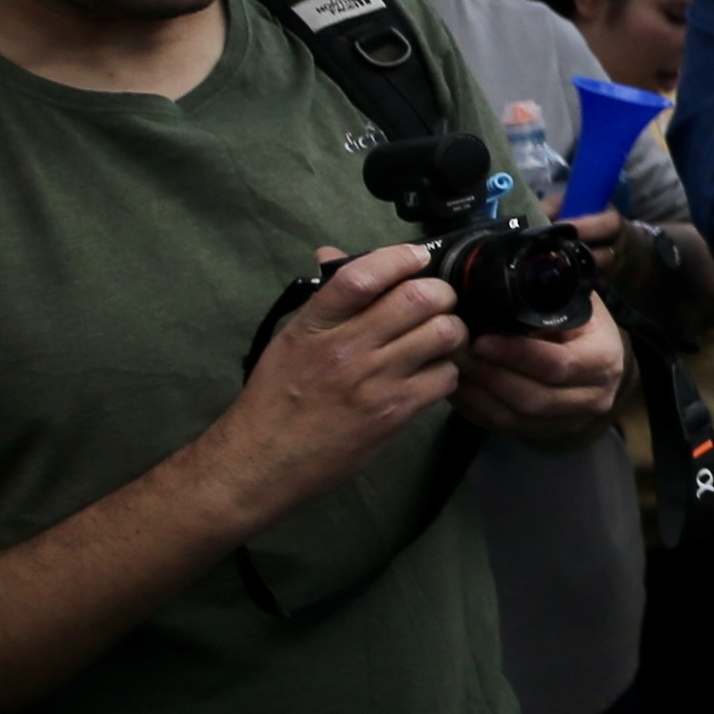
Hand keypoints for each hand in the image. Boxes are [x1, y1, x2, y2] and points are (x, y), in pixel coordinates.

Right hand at [219, 245, 465, 513]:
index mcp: (315, 324)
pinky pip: (444, 376)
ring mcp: (373, 380)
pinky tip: (433, 374)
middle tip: (438, 303)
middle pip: (418, 298)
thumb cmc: (275, 397)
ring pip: (442, 334)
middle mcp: (346, 347)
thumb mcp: (290, 339)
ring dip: (451, 331)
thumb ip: (323, 299)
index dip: (400, 257)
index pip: (363, 275)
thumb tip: (334, 253)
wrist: (262, 460)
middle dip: (440, 294)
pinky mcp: (393, 412)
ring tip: (441, 338)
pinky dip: (447, 370)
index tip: (417, 257)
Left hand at [460, 302, 630, 439]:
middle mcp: (592, 397)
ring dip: (477, 394)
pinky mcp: (545, 432)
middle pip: (532, 397)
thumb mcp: (575, 303)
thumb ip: (548, 300)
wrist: (597, 358)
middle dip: (488, 375)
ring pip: (513, 417)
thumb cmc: (581, 322)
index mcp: (603, 360)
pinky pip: (503, 427)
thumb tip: (503, 290)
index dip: (515, 354)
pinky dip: (475, 408)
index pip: (557, 364)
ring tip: (451, 367)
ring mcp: (569, 421)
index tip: (479, 340)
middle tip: (455, 352)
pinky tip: (458, 386)